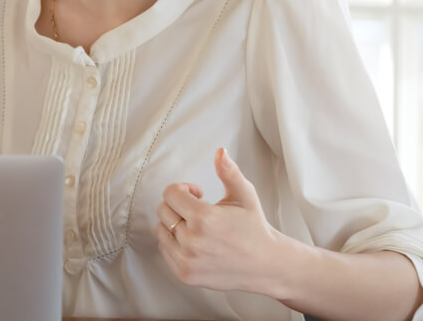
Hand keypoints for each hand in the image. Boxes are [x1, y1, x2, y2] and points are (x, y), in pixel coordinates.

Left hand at [154, 147, 290, 294]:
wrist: (266, 265)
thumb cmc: (254, 228)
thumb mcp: (245, 196)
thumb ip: (229, 172)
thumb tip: (220, 152)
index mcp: (205, 218)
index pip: (170, 193)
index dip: (183, 190)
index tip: (198, 195)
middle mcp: (192, 240)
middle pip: (163, 210)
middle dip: (178, 206)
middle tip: (197, 210)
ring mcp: (187, 260)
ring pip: (161, 230)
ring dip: (174, 224)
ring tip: (196, 227)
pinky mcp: (185, 274)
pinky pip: (164, 250)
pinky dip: (173, 243)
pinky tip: (194, 242)